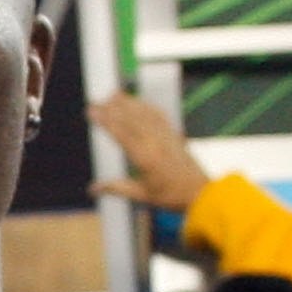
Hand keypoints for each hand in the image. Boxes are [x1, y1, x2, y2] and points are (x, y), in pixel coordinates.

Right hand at [90, 91, 209, 213]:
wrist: (199, 193)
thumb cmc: (171, 196)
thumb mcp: (141, 195)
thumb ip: (116, 188)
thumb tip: (92, 189)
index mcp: (145, 158)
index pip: (121, 134)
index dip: (105, 121)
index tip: (92, 112)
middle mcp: (156, 144)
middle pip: (131, 120)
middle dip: (113, 108)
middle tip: (97, 99)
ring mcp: (166, 137)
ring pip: (145, 114)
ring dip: (129, 103)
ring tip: (114, 94)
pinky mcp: (174, 135)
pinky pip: (159, 116)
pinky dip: (147, 107)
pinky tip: (138, 102)